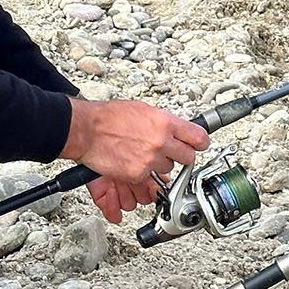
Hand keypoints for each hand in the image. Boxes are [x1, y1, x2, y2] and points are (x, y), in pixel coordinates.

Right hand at [63, 98, 208, 222]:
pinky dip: (142, 173)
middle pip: (188, 157)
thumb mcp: (143, 110)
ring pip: (168, 169)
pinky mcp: (138, 174)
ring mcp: (150, 160)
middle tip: (172, 153)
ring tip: (143, 155)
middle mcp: (161, 142)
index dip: (200, 143)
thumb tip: (174, 129)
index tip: (200, 145)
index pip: (197, 136)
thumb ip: (162, 122)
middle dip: (181, 156)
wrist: (88, 130)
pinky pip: (148, 178)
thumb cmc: (109, 118)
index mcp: (165, 123)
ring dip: (159, 165)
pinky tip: (132, 162)